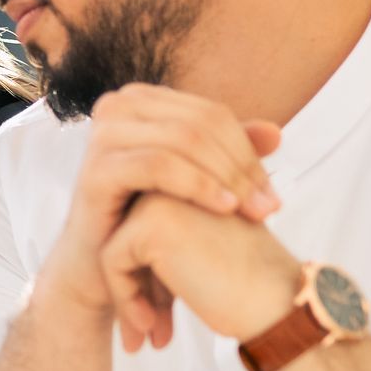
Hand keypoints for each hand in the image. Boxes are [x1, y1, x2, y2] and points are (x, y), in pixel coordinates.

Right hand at [38, 85, 281, 325]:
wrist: (100, 269)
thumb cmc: (146, 221)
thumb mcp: (195, 183)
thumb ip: (228, 154)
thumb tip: (275, 133)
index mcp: (141, 101)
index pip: (212, 114)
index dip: (249, 151)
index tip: (273, 195)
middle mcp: (117, 107)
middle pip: (201, 123)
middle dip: (242, 166)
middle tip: (271, 207)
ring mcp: (102, 135)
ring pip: (183, 139)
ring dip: (227, 176)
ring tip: (254, 212)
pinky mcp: (96, 169)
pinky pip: (159, 165)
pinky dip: (198, 184)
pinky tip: (224, 208)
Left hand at [99, 192, 300, 352]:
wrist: (281, 305)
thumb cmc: (249, 286)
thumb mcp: (203, 253)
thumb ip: (165, 247)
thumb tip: (118, 263)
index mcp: (190, 181)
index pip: (142, 227)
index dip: (147, 273)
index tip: (159, 311)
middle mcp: (174, 179)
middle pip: (125, 234)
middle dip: (133, 284)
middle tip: (149, 326)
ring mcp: (160, 196)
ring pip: (113, 246)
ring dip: (126, 294)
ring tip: (148, 332)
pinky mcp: (150, 224)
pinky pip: (111, 261)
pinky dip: (124, 297)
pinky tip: (149, 326)